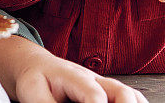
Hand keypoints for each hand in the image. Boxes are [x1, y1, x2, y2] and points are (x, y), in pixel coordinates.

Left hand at [15, 47, 147, 102]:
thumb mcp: (34, 93)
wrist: (38, 66)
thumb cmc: (36, 79)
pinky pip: (131, 98)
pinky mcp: (108, 93)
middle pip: (121, 91)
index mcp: (75, 77)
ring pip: (130, 94)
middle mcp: (95, 79)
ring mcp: (104, 85)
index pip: (94, 94)